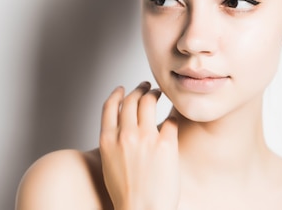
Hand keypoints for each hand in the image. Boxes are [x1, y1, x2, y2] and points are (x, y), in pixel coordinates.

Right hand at [99, 82, 178, 209]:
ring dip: (154, 94)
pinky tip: (173, 117)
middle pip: (131, 99)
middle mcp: (125, 135)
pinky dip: (171, 116)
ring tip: (159, 93)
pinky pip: (170, 120)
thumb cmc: (127, 195)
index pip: (110, 106)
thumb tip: (123, 129)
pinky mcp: (166, 143)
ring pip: (149, 102)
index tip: (122, 89)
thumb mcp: (110, 165)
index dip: (117, 94)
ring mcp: (146, 138)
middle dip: (139, 89)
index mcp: (108, 141)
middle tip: (146, 87)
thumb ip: (114, 144)